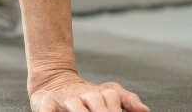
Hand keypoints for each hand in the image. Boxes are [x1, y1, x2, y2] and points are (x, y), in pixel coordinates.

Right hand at [30, 74, 148, 111]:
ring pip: (74, 104)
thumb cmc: (84, 94)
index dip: (115, 107)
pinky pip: (47, 109)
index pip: (112, 96)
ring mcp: (65, 99)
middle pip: (95, 100)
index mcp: (99, 93)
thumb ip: (127, 99)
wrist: (52, 82)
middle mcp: (83, 95)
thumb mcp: (107, 94)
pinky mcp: (47, 103)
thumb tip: (145, 110)